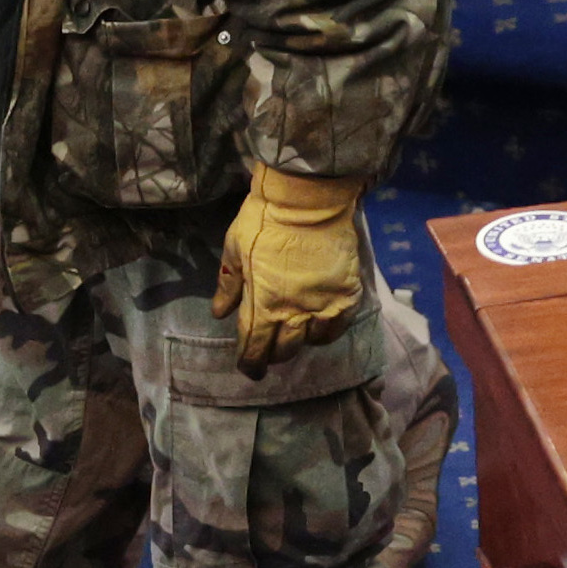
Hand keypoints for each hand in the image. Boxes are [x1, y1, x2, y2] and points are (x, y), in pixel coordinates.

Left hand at [213, 161, 369, 375]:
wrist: (307, 198)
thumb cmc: (263, 221)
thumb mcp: (234, 250)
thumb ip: (228, 286)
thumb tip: (220, 313)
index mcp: (262, 303)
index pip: (254, 348)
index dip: (250, 363)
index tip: (249, 369)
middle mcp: (293, 312)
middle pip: (283, 350)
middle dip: (273, 354)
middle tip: (269, 349)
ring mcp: (323, 304)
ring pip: (311, 341)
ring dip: (299, 342)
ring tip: (295, 334)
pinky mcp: (346, 294)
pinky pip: (338, 327)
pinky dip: (327, 332)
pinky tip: (320, 325)